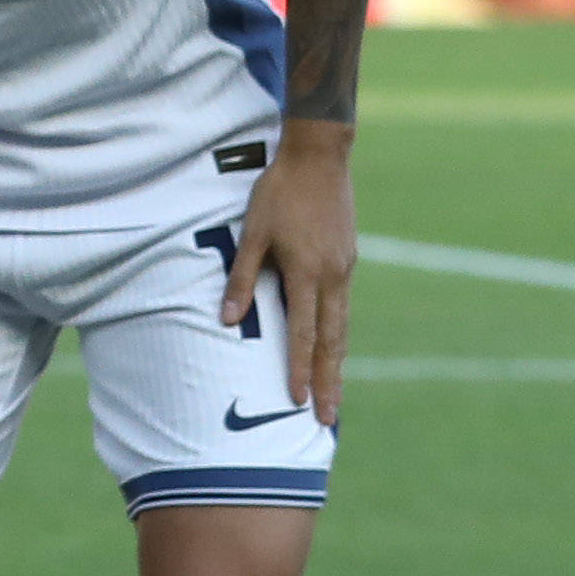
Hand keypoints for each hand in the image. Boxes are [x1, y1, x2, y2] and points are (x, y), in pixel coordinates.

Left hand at [228, 116, 353, 421]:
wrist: (320, 158)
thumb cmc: (278, 192)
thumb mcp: (252, 232)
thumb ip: (241, 277)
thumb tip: (227, 318)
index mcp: (306, 272)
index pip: (301, 333)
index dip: (298, 368)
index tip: (296, 399)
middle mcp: (332, 278)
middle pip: (331, 341)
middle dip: (329, 381)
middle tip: (327, 417)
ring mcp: (344, 270)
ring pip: (341, 327)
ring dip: (337, 363)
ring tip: (334, 394)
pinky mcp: (347, 260)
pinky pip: (343, 307)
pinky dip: (338, 335)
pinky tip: (332, 349)